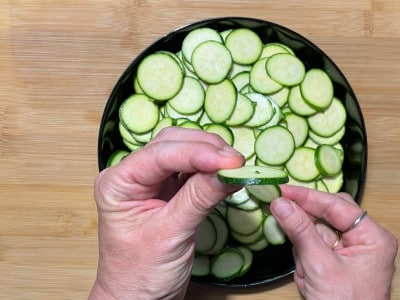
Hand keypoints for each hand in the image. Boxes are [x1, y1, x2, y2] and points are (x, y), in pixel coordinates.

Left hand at [89, 127, 243, 299]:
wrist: (138, 299)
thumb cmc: (140, 274)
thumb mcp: (170, 235)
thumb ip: (199, 199)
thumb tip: (229, 172)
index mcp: (118, 182)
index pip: (160, 155)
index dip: (197, 153)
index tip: (230, 161)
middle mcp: (132, 174)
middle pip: (170, 143)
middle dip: (205, 148)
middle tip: (236, 162)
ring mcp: (150, 180)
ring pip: (182, 149)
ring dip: (209, 153)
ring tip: (234, 166)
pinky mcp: (168, 189)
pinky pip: (190, 168)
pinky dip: (209, 167)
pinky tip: (224, 172)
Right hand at [270, 185, 397, 299]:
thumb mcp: (319, 267)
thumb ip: (300, 231)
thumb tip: (280, 203)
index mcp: (372, 237)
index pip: (336, 205)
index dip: (307, 196)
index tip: (282, 190)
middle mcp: (363, 238)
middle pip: (327, 215)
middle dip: (307, 229)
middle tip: (289, 229)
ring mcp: (349, 249)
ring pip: (315, 231)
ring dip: (305, 251)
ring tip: (311, 276)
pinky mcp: (336, 259)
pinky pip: (312, 247)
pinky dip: (305, 260)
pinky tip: (311, 280)